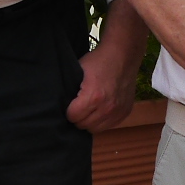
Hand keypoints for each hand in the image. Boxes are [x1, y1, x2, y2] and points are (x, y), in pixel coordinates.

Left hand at [68, 0, 148, 133]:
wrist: (122, 56)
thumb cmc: (98, 61)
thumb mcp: (78, 71)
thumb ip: (70, 88)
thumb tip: (59, 102)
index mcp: (93, 97)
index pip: (73, 117)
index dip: (68, 111)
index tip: (69, 105)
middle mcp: (107, 107)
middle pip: (84, 125)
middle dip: (78, 118)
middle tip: (77, 109)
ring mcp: (117, 111)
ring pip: (96, 129)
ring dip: (90, 122)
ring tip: (88, 111)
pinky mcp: (125, 112)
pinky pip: (109, 126)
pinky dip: (102, 121)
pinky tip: (99, 110)